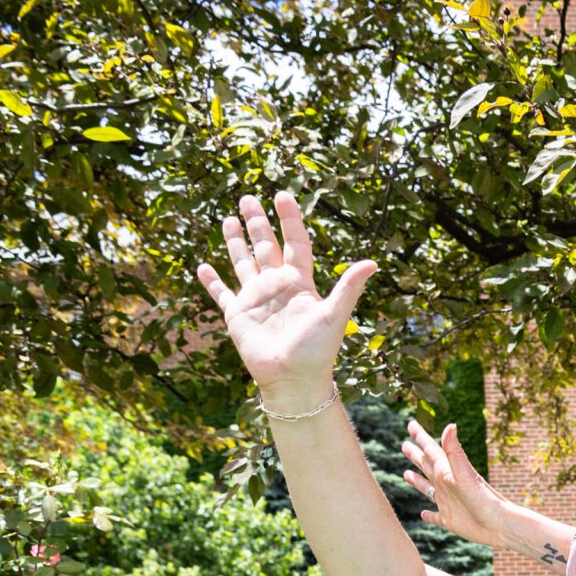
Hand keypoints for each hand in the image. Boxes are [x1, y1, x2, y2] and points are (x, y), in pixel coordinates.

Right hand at [193, 190, 376, 412]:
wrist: (294, 380)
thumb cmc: (317, 351)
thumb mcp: (334, 314)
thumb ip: (349, 287)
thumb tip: (372, 262)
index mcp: (299, 282)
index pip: (294, 243)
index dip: (289, 219)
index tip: (282, 196)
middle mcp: (276, 286)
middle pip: (265, 245)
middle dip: (257, 221)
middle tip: (247, 197)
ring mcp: (256, 299)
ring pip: (243, 262)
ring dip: (235, 242)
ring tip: (228, 219)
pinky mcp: (237, 315)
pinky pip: (221, 293)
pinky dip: (211, 281)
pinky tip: (203, 266)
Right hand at [402, 419, 505, 547]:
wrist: (499, 524)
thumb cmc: (483, 498)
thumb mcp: (465, 473)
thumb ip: (455, 451)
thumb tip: (451, 425)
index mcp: (448, 471)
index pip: (431, 450)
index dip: (420, 436)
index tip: (411, 423)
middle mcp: (446, 484)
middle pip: (426, 466)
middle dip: (415, 455)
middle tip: (404, 444)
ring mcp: (447, 502)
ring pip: (428, 488)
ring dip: (417, 481)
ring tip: (406, 474)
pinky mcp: (449, 520)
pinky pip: (435, 516)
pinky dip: (428, 515)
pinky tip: (423, 514)